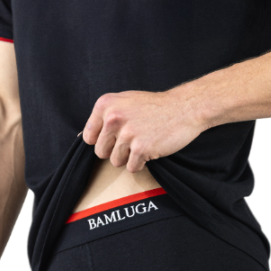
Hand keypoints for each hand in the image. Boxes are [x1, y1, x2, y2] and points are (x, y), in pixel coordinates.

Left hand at [82, 85, 206, 172]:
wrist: (185, 108)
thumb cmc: (154, 107)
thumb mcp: (125, 102)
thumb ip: (105, 116)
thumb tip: (85, 138)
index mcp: (106, 105)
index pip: (88, 137)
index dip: (103, 141)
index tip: (116, 137)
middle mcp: (113, 118)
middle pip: (101, 152)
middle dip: (115, 151)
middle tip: (132, 141)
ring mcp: (127, 134)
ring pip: (116, 162)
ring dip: (129, 158)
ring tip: (143, 142)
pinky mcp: (141, 148)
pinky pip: (131, 168)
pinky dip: (141, 163)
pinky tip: (151, 148)